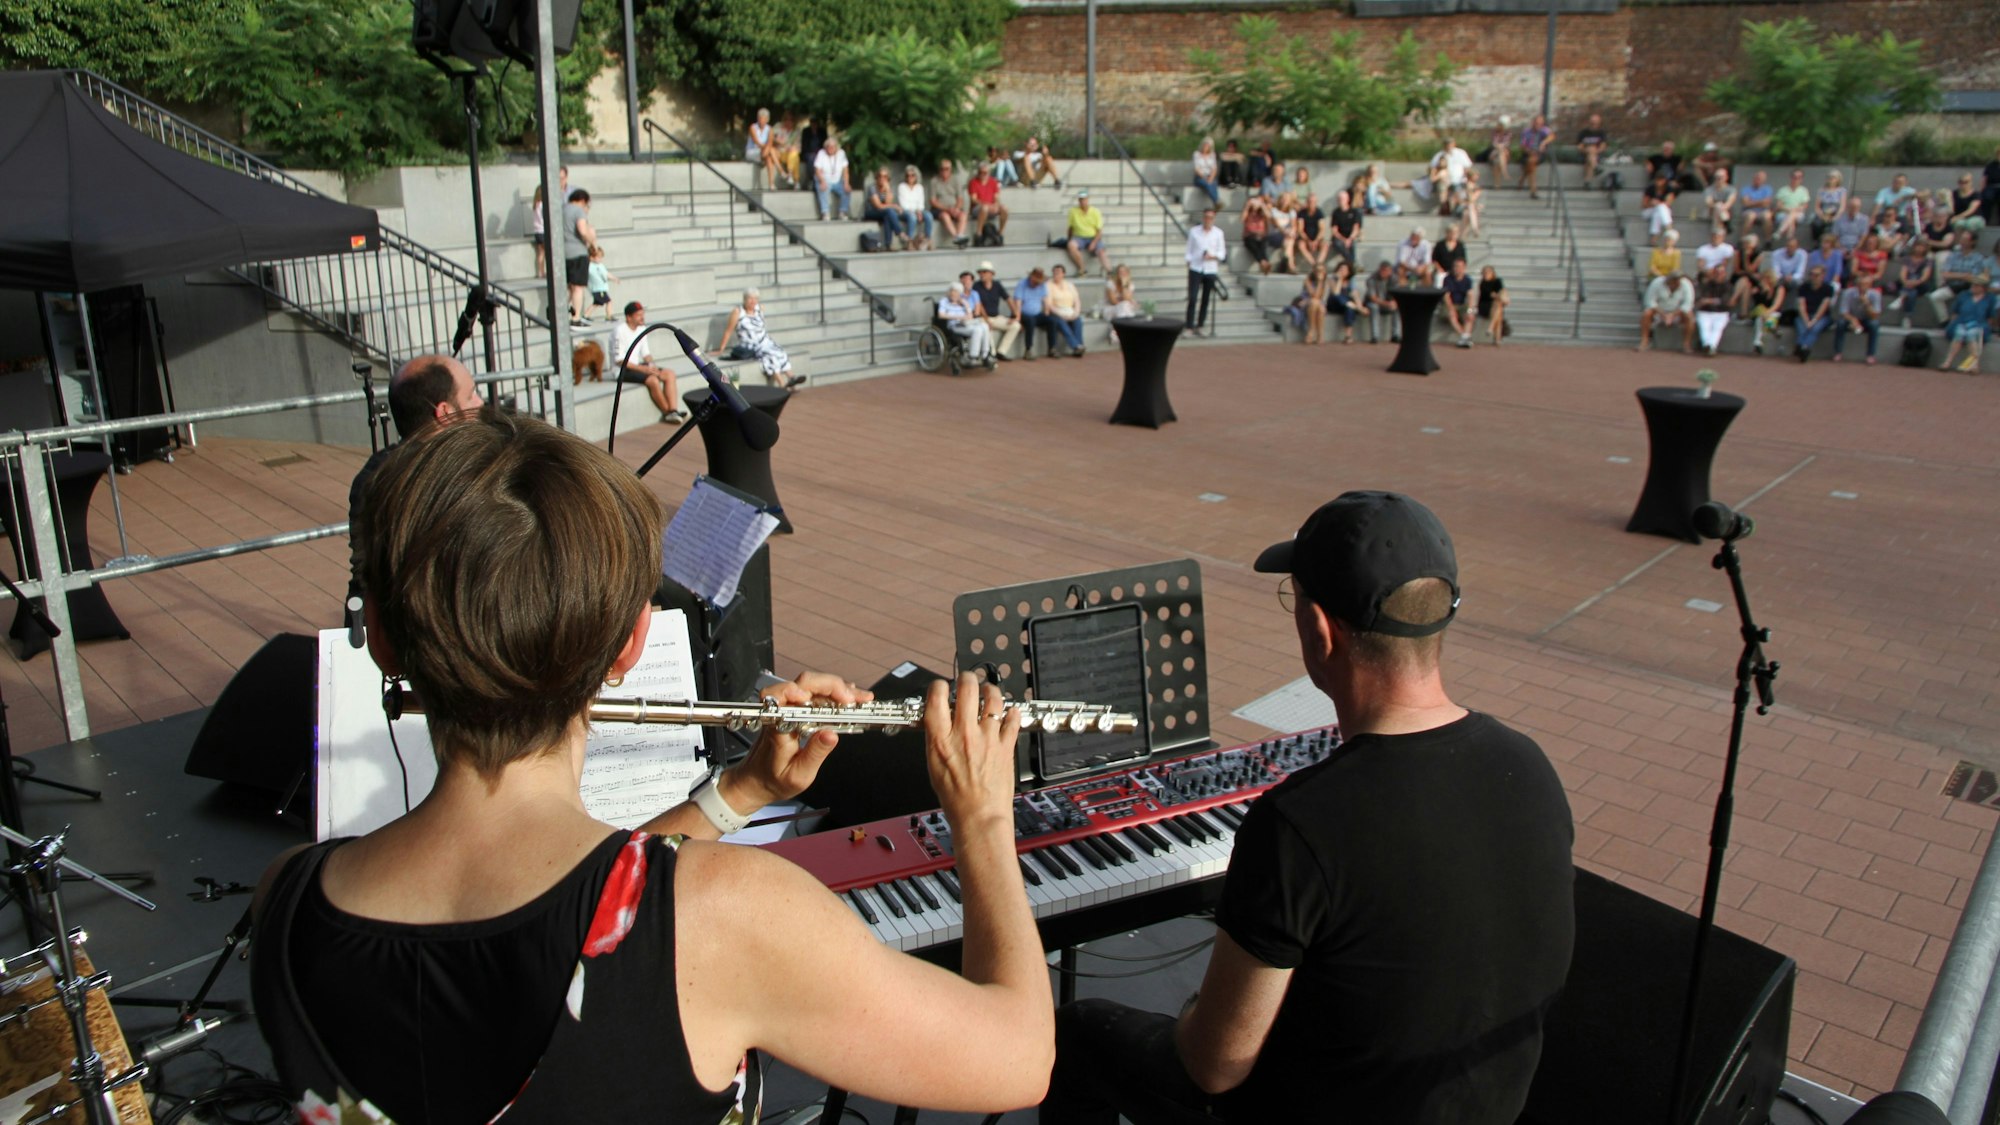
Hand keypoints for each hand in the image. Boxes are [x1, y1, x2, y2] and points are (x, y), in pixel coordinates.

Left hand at [722, 672, 872, 809]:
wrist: (756, 781)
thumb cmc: (773, 780)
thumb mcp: (798, 775)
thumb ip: (815, 754)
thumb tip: (832, 734)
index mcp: (777, 725)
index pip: (783, 694)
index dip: (805, 690)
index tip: (823, 698)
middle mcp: (781, 711)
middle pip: (804, 683)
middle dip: (833, 686)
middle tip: (855, 699)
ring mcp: (789, 709)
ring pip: (812, 686)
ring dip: (837, 689)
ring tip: (860, 698)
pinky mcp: (797, 711)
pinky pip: (815, 695)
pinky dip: (834, 694)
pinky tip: (849, 699)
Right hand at [923, 673, 1020, 830]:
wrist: (978, 815)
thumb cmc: (955, 798)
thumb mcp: (933, 766)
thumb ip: (937, 739)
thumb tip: (940, 723)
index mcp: (941, 739)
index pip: (936, 696)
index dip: (938, 686)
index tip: (941, 688)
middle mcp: (964, 733)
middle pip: (967, 688)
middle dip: (966, 679)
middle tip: (967, 681)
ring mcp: (988, 737)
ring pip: (993, 698)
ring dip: (990, 690)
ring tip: (988, 692)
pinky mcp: (1006, 745)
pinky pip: (1013, 718)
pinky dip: (1012, 712)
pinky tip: (1009, 712)